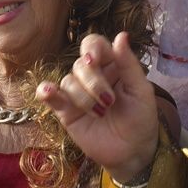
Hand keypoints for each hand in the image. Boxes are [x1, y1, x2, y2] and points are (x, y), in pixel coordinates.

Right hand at [37, 32, 159, 183]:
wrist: (132, 152)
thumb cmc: (141, 118)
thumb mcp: (141, 91)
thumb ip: (129, 64)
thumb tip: (121, 35)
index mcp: (112, 64)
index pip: (94, 44)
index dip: (91, 49)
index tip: (96, 61)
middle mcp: (92, 75)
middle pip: (80, 64)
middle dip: (93, 82)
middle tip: (109, 101)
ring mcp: (77, 93)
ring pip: (68, 81)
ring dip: (83, 98)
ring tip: (101, 114)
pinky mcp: (65, 111)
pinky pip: (49, 95)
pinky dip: (46, 91)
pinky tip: (48, 92)